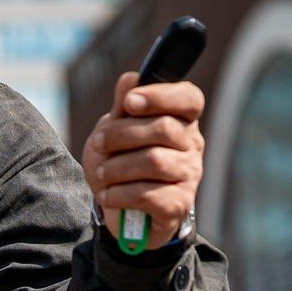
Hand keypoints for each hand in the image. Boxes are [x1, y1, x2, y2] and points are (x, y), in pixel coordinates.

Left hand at [82, 72, 205, 244]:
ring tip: (102, 174)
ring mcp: (189, 175)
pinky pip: (148, 194)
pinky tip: (109, 195)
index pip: (189, 98)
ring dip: (118, 167)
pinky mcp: (178, 204)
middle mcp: (192, 145)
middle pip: (163, 127)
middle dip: (122, 134)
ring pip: (154, 161)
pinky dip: (120, 194)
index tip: (128, 103)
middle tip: (99, 143)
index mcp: (181, 121)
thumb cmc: (121, 164)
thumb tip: (131, 78)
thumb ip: (123, 107)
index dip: (160, 96)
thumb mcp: (114, 132)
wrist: (120, 211)